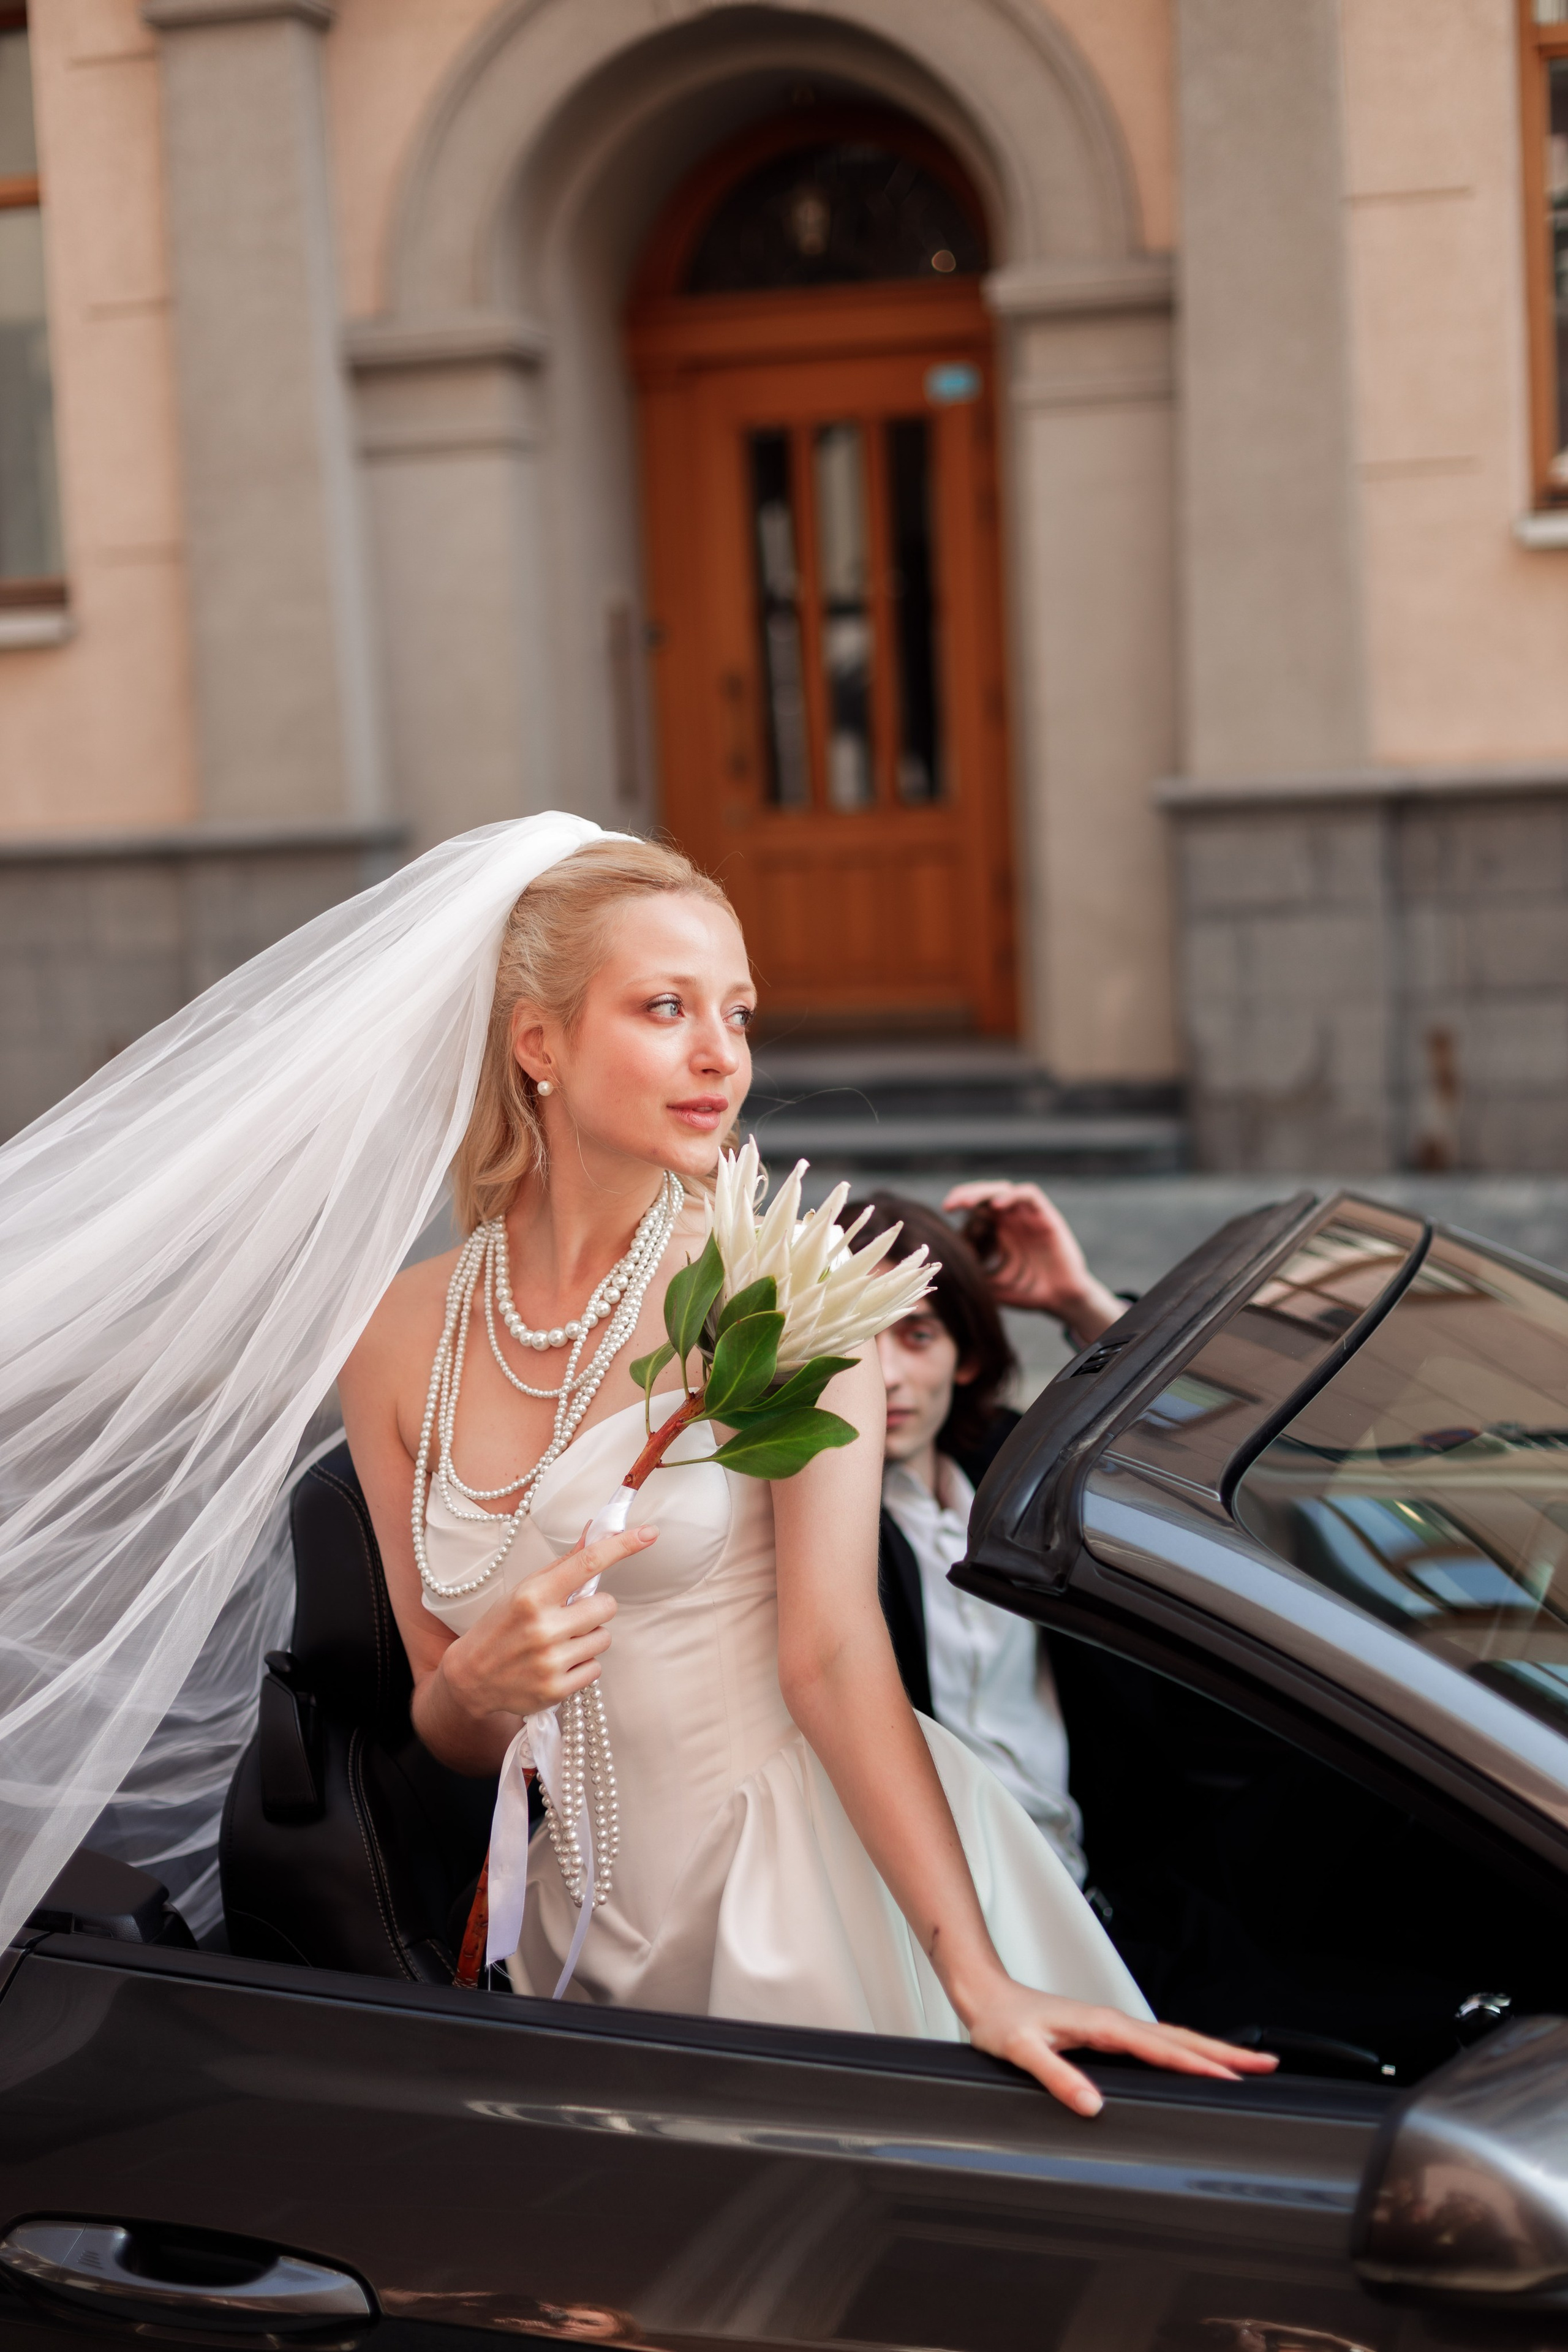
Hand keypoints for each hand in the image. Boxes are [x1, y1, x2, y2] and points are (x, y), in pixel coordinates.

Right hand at [441, 1523, 652, 1720]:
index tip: (648, 1534)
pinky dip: (582, 1666)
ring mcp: (551, 1661)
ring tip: (560, 1643)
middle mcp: (543, 1627)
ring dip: (589, 1639)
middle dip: (595, 1609)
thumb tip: (595, 1533)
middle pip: (606, 1606)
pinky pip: (596, 1669)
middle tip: (571, 1616)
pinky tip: (557, 1664)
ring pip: (604, 1639)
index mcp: (533, 1595)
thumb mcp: (524, 1590)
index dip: (622, 1546)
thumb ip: (563, 1565)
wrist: (470, 1677)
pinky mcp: (557, 1690)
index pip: (587, 1563)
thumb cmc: (501, 1627)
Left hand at [942, 1180, 1123, 1342]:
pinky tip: (996, 1205)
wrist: (1060, 1300)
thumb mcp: (990, 1283)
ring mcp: (1028, 1217)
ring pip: (1004, 1190)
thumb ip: (972, 1271)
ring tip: (967, 1203)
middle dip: (967, 1194)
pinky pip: (1029, 1195)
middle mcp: (1012, 1219)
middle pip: (986, 1194)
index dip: (960, 1204)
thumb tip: (943, 1260)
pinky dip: (1012, 1195)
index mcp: (998, 1231)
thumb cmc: (1026, 1292)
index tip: (945, 1211)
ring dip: (984, 1192)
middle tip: (950, 1204)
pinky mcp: (1046, 1217)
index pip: (976, 1207)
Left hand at [962, 1976, 1277, 2116]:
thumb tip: (1093, 2104)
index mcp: (1102, 2025)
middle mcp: (1113, 2021)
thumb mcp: (1023, 2053)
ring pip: (1173, 2039)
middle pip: (1180, 2039)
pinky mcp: (1107, 2032)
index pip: (1161, 2049)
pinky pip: (1158, 2043)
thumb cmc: (1001, 2022)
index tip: (1232, 2077)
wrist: (986, 1996)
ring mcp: (1112, 2026)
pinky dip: (1186, 2051)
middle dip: (1224, 2052)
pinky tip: (1195, 2062)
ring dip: (1210, 2050)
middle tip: (1266, 2064)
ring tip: (1246, 2064)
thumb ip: (1057, 2076)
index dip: (1198, 2065)